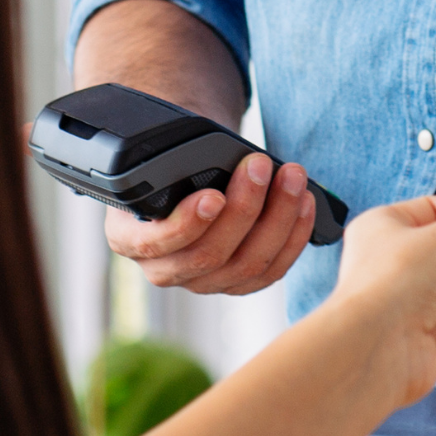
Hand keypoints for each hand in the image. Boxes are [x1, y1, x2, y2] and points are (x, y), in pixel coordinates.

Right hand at [105, 150, 319, 294]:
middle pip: (209, 255)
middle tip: (261, 165)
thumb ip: (169, 162)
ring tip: (293, 177)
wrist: (185, 174)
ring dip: (278, 218)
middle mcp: (163, 270)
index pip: (155, 244)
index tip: (214, 195)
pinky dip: (294, 236)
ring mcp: (202, 282)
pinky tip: (306, 204)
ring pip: (247, 265)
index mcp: (129, 238)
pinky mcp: (237, 282)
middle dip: (244, 207)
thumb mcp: (156, 159)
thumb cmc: (169, 163)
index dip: (187, 225)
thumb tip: (210, 153)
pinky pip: (271, 271)